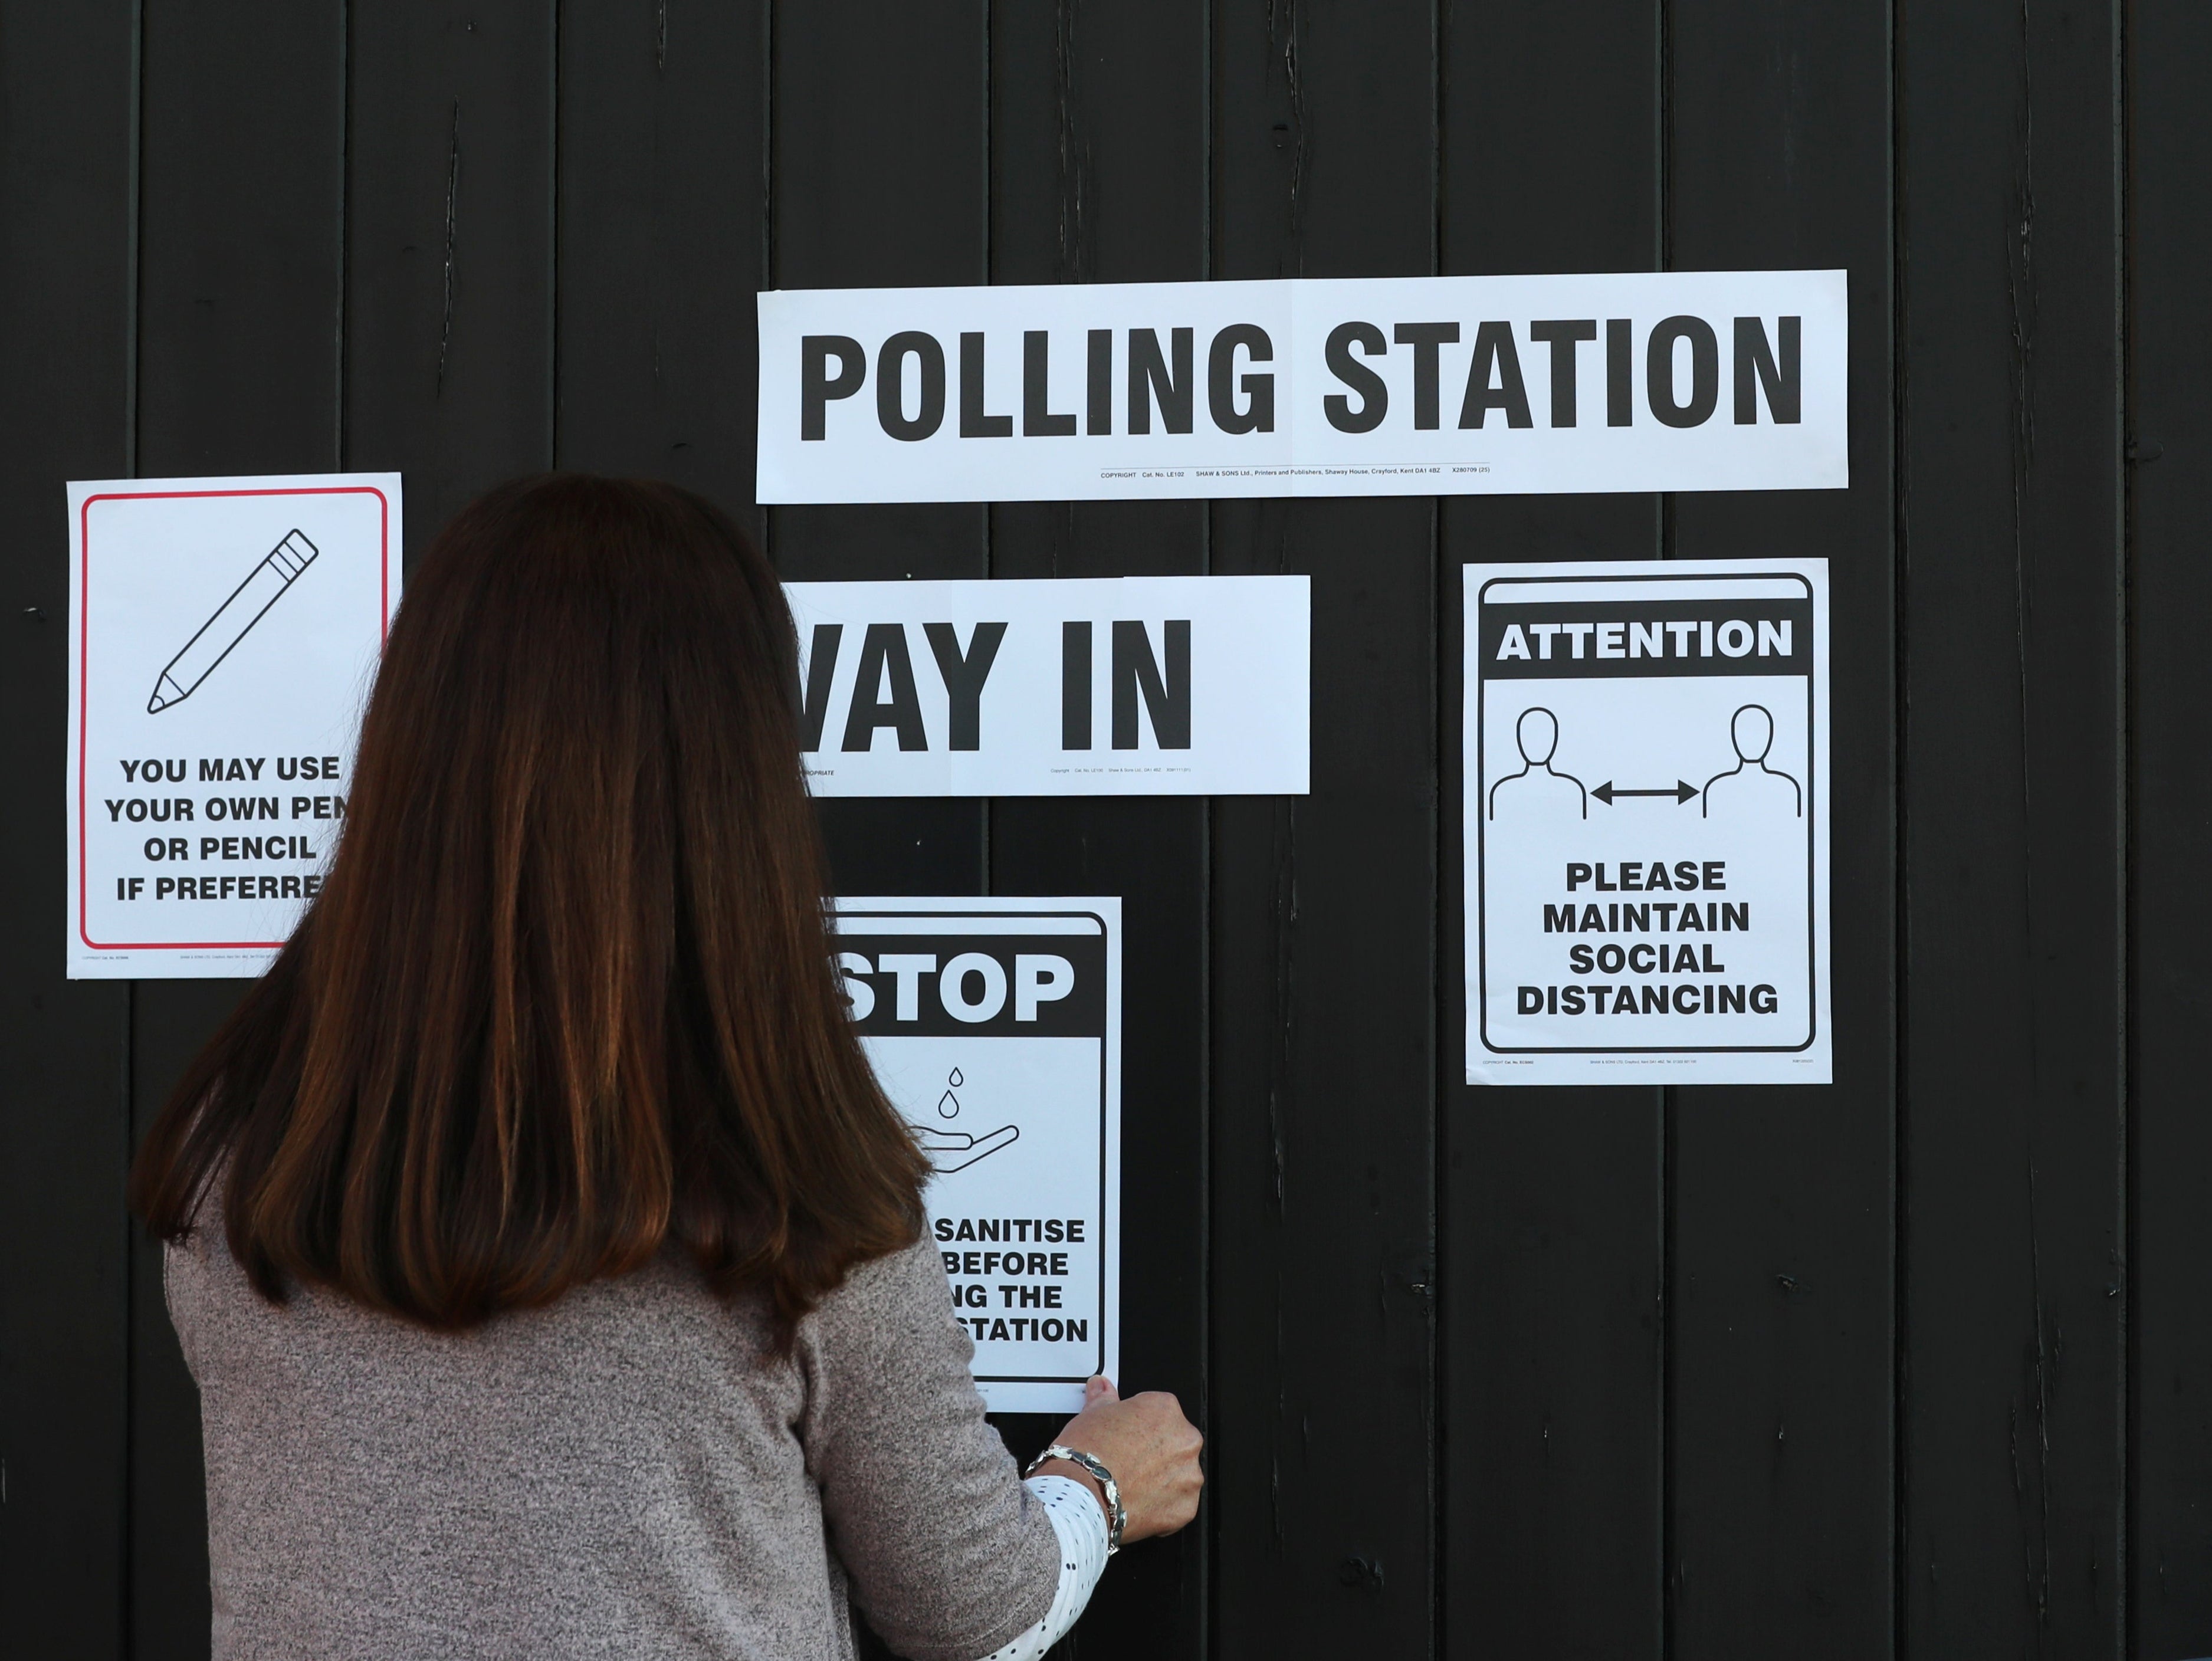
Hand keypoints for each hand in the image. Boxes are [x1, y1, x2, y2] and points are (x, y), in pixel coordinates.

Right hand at [1037, 1375, 1202, 1542]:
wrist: (1081, 1495)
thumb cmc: (1087, 1455)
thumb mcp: (1091, 1414)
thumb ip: (1105, 1398)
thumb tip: (1102, 1387)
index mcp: (1165, 1409)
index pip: (1159, 1412)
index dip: (1138, 1427)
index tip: (1127, 1437)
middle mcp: (1185, 1439)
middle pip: (1174, 1443)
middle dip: (1155, 1452)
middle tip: (1128, 1462)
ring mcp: (1189, 1475)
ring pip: (1179, 1474)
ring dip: (1162, 1480)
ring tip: (1132, 1485)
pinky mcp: (1186, 1507)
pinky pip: (1178, 1504)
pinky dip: (1163, 1506)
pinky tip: (1139, 1502)